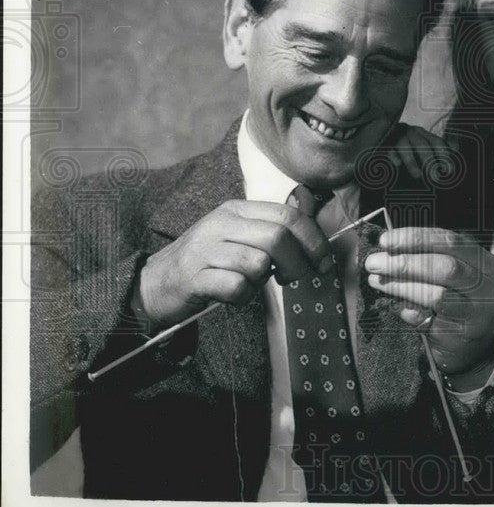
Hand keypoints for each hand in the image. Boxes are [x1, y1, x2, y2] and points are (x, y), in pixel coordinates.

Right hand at [137, 200, 331, 328]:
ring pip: (259, 262)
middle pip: (278, 237)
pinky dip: (243, 297)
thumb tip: (316, 242)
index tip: (324, 262)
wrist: (157, 283)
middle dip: (298, 263)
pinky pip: (237, 287)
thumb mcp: (239, 237)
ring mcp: (205, 249)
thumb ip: (272, 233)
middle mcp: (221, 224)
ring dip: (264, 281)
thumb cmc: (209, 262)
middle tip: (292, 278)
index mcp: (238, 210)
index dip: (314, 240)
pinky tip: (233, 294)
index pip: (289, 215)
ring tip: (251, 284)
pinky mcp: (194, 277)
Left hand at [363, 227, 493, 375]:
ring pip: (436, 295)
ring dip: (400, 286)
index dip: (416, 238)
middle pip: (445, 267)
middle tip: (374, 263)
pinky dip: (409, 311)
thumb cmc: (456, 299)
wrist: (473, 345)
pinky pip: (430, 321)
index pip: (450, 241)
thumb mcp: (452, 274)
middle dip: (405, 263)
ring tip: (376, 281)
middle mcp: (486, 285)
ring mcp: (477, 312)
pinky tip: (398, 307)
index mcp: (483, 261)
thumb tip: (387, 248)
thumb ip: (428, 258)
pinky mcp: (462, 334)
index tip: (385, 240)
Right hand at [386, 123, 456, 182]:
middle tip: (435, 177)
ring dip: (412, 162)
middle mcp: (410, 132)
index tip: (448, 170)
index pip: (436, 142)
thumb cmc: (407, 144)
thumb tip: (456, 148)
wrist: (383, 133)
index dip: (443, 156)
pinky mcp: (383, 141)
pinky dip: (393, 156)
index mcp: (423, 133)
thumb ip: (440, 146)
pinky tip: (396, 165)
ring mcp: (395, 136)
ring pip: (405, 147)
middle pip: (421, 145)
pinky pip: (388, 148)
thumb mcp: (424, 142)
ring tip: (418, 175)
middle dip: (429, 161)